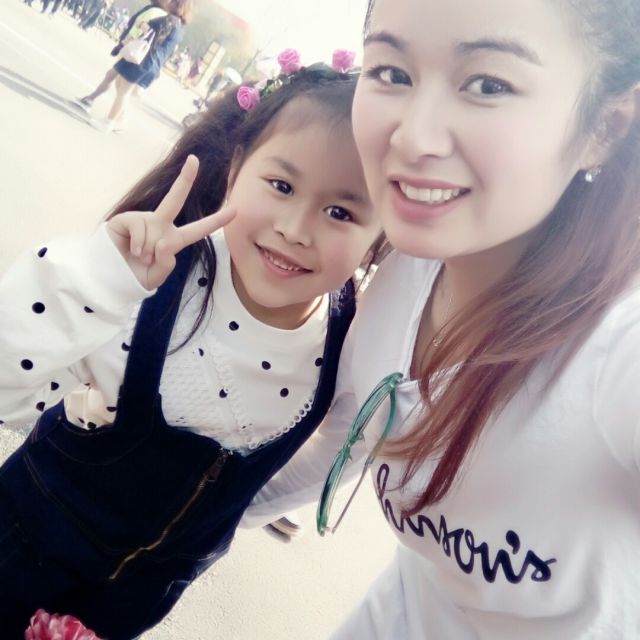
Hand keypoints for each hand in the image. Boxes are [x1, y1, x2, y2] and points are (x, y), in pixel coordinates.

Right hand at [106, 155, 234, 289]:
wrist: (109, 280)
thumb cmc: (135, 276)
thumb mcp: (157, 276)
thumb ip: (166, 262)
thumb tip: (164, 241)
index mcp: (173, 240)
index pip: (198, 230)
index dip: (216, 221)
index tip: (235, 210)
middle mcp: (160, 226)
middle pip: (175, 200)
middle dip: (185, 179)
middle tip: (194, 159)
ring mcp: (143, 220)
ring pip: (154, 231)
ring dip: (147, 251)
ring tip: (138, 258)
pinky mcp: (125, 219)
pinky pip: (139, 228)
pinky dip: (138, 245)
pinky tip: (131, 251)